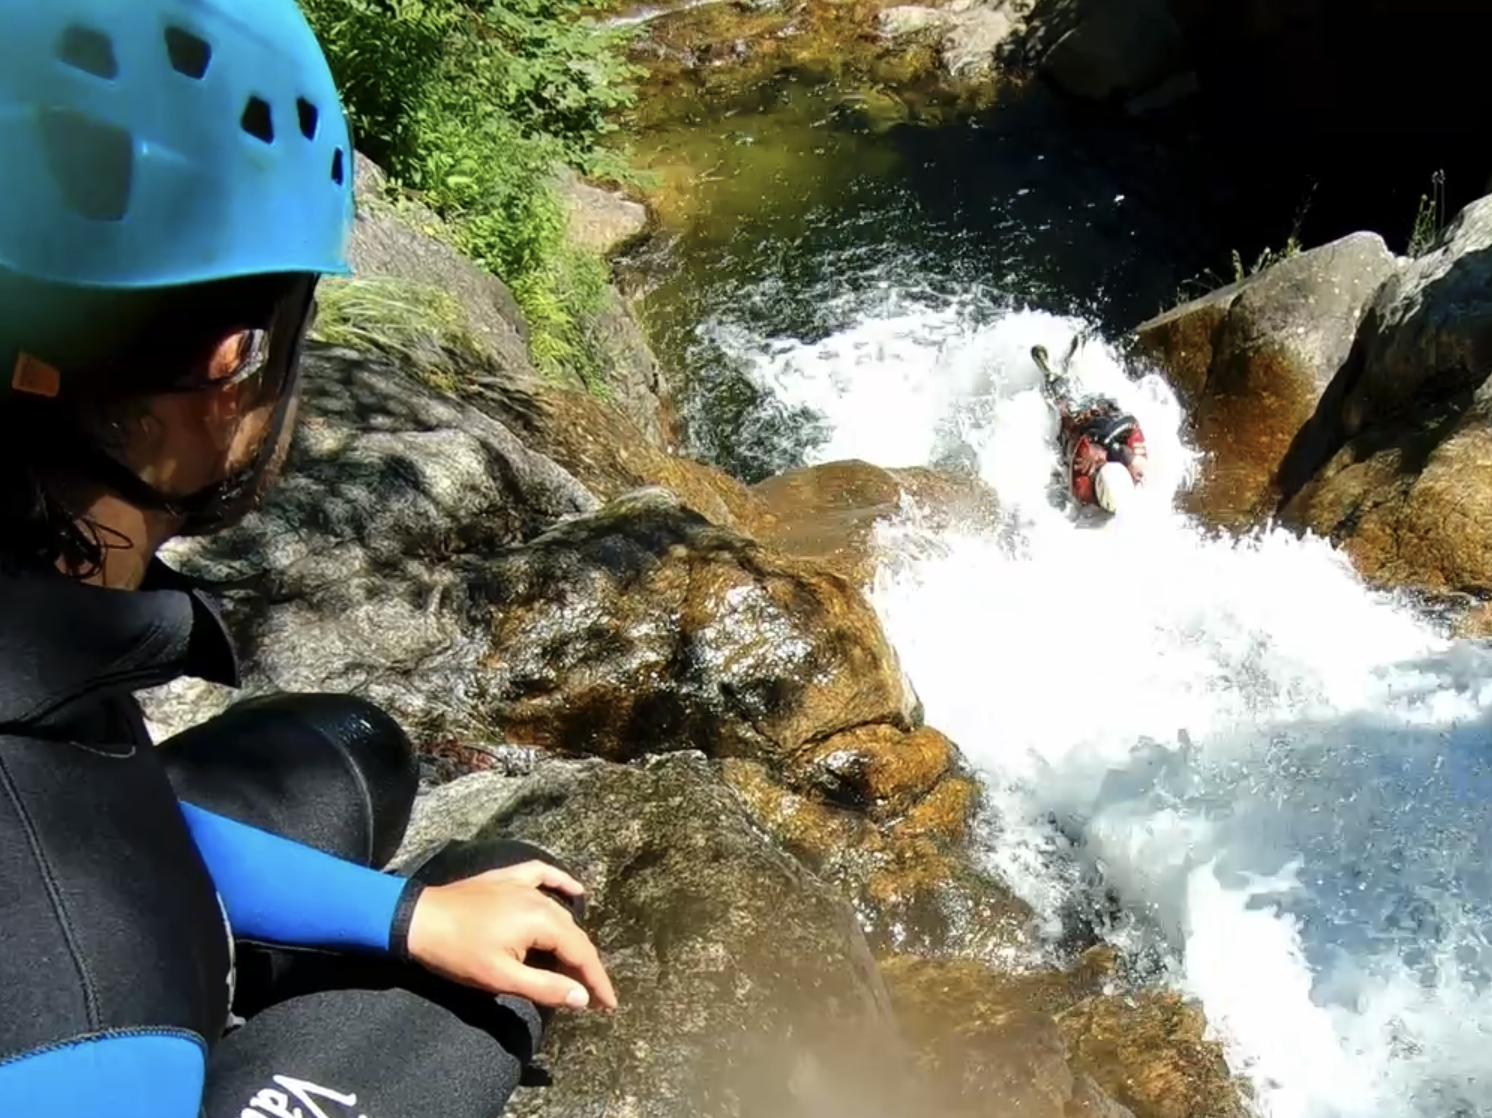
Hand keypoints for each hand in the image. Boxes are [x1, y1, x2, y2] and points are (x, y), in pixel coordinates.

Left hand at [406, 861, 618, 1011]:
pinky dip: (561, 883)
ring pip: (560, 911)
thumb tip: (583, 997)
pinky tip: (574, 890)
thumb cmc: (458, 954)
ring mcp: (523, 885)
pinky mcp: (507, 878)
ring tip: (579, 965)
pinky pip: (543, 876)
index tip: (609, 1005)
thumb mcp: (501, 978)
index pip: (581, 954)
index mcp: (542, 922)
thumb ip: (546, 987)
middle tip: (592, 995)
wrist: (418, 920)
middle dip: (585, 965)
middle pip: (573, 934)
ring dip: (574, 938)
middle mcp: (539, 899)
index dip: (597, 981)